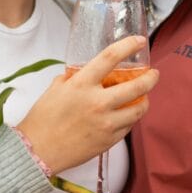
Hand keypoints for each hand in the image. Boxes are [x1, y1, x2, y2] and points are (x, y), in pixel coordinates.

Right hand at [17, 35, 158, 174]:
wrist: (38, 151)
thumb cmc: (43, 120)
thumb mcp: (55, 89)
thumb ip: (73, 77)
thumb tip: (85, 71)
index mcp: (81, 85)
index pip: (110, 57)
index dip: (128, 46)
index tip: (139, 41)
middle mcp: (97, 102)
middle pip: (136, 86)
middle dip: (150, 78)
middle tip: (153, 74)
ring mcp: (106, 123)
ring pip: (138, 109)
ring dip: (145, 100)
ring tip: (144, 97)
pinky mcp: (109, 140)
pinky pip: (128, 126)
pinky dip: (131, 118)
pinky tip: (128, 114)